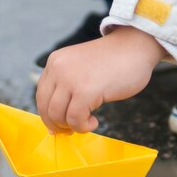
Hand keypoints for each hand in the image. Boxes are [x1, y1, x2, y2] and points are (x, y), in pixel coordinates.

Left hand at [36, 26, 167, 133]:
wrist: (135, 47)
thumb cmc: (113, 61)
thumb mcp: (79, 67)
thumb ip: (66, 85)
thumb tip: (55, 120)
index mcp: (55, 62)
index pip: (41, 95)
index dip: (48, 114)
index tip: (59, 125)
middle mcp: (58, 69)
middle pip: (45, 107)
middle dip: (57, 124)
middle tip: (71, 130)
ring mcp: (71, 79)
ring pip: (57, 115)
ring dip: (71, 126)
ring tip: (87, 122)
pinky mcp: (85, 91)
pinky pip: (75, 119)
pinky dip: (83, 126)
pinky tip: (94, 121)